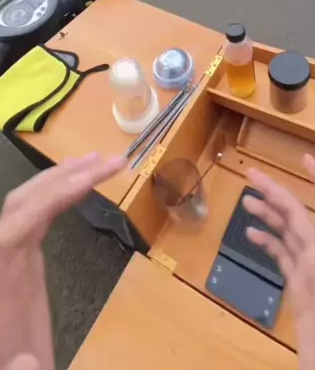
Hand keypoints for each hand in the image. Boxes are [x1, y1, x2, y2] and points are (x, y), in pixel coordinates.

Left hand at [0, 153, 126, 369]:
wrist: (5, 369)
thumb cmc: (10, 365)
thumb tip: (31, 362)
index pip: (18, 223)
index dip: (51, 196)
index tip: (89, 178)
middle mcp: (0, 257)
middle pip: (23, 201)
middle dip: (63, 175)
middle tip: (108, 161)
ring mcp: (9, 257)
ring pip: (28, 202)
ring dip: (61, 177)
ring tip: (99, 162)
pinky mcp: (20, 262)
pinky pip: (37, 217)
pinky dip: (59, 197)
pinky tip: (81, 189)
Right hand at [244, 156, 314, 369]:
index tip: (306, 160)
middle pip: (298, 217)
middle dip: (277, 192)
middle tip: (251, 173)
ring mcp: (310, 274)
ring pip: (288, 233)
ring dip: (268, 213)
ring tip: (246, 199)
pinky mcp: (299, 289)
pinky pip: (282, 257)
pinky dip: (267, 242)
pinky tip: (252, 233)